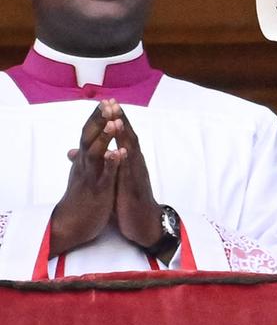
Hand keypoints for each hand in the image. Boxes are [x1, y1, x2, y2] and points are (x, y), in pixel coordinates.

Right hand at [49, 101, 124, 256]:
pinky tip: (118, 153)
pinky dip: (111, 164)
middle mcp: (85, 165)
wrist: (72, 224)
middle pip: (90, 138)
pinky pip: (104, 175)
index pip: (89, 134)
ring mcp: (91, 177)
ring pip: (96, 154)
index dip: (97, 118)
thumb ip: (80, 162)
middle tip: (108, 102)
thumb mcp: (81, 176)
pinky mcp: (97, 191)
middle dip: (99, 120)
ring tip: (113, 122)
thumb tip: (75, 150)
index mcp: (84, 161)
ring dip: (104, 138)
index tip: (106, 100)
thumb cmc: (79, 198)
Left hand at [111, 107, 166, 253]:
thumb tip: (84, 152)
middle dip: (121, 120)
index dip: (116, 119)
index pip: (123, 135)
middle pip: (129, 137)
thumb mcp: (114, 179)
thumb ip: (105, 163)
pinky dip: (126, 160)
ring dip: (124, 135)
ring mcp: (136, 174)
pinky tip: (123, 150)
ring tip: (117, 119)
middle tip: (113, 102)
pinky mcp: (133, 188)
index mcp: (129, 160)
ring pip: (131, 151)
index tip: (108, 102)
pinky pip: (130, 172)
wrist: (144, 223)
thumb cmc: (127, 200)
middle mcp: (135, 163)